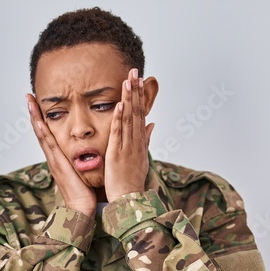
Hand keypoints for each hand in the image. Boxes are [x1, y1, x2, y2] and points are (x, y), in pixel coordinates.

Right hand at [25, 93, 96, 215]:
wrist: (81, 209)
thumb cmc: (85, 192)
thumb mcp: (84, 170)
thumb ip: (83, 159)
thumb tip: (89, 151)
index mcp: (60, 157)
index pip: (49, 133)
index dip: (43, 118)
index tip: (39, 103)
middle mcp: (53, 157)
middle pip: (41, 130)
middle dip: (34, 113)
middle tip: (29, 96)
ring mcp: (53, 160)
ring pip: (42, 134)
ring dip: (34, 117)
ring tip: (30, 101)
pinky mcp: (57, 164)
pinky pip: (48, 144)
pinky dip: (42, 132)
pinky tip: (38, 121)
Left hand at [104, 67, 155, 202]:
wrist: (129, 199)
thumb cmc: (132, 181)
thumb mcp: (141, 157)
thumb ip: (146, 139)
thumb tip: (152, 124)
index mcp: (140, 141)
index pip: (140, 113)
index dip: (139, 96)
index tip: (138, 79)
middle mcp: (136, 141)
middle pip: (137, 111)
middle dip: (136, 91)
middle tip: (134, 71)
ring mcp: (127, 146)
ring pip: (129, 118)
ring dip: (129, 99)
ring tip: (128, 80)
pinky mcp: (117, 153)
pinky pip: (118, 133)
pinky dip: (119, 119)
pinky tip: (119, 105)